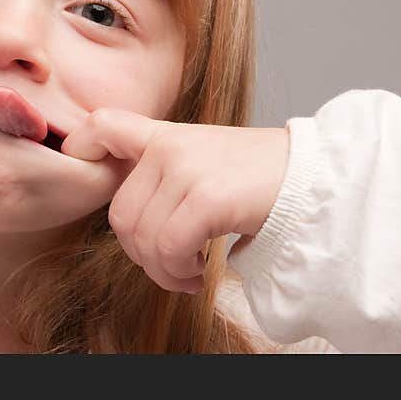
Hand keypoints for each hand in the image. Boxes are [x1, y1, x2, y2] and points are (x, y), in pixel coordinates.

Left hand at [61, 109, 289, 292]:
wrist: (319, 181)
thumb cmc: (260, 181)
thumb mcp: (204, 162)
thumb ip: (163, 175)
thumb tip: (126, 221)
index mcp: (165, 136)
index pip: (103, 124)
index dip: (81, 148)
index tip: (85, 173)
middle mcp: (169, 147)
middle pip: (120, 215)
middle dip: (140, 255)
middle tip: (171, 266)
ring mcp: (186, 168)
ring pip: (142, 239)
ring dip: (163, 271)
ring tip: (189, 274)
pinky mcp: (207, 196)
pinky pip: (168, 248)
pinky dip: (180, 273)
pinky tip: (200, 274)